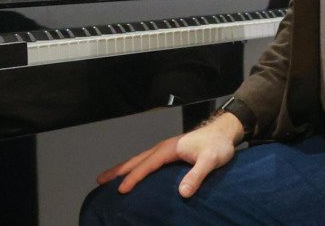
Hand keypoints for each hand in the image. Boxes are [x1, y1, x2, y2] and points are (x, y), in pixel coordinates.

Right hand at [96, 111, 243, 197]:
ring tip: (109, 178)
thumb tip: (182, 193)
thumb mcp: (210, 160)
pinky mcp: (170, 153)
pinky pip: (148, 161)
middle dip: (118, 170)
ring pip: (140, 159)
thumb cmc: (218, 145)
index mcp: (169, 148)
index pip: (146, 165)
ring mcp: (166, 149)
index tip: (121, 191)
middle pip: (136, 159)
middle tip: (100, 180)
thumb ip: (196, 175)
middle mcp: (164, 147)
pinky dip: (136, 167)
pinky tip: (134, 174)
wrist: (224, 132)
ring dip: (124, 168)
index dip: (133, 178)